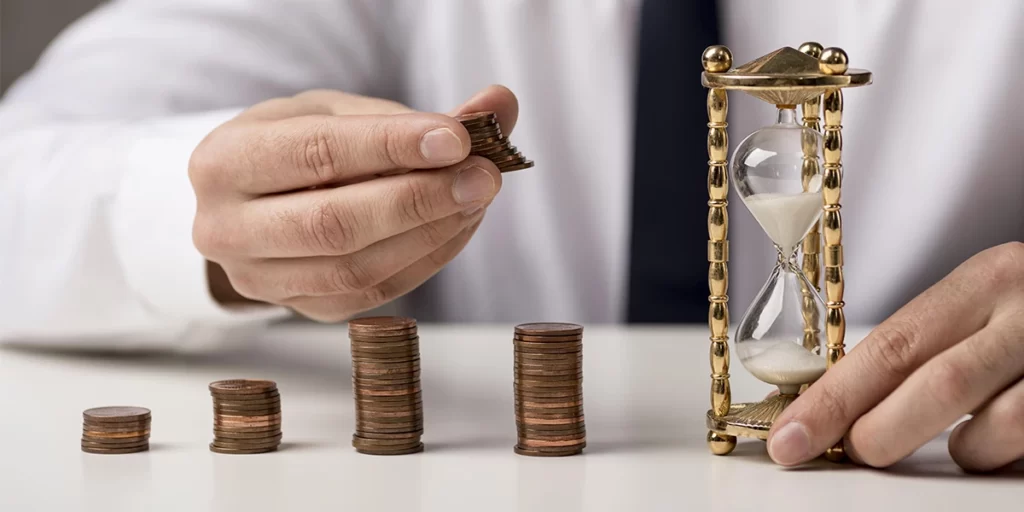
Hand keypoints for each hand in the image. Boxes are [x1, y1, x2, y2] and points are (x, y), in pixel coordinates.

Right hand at [189, 86, 517, 320]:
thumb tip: (500, 105)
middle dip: (420, 199)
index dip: (390, 147)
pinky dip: (426, 259)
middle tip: (483, 176)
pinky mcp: (303, 309)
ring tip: (477, 198)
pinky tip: (457, 225)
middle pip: (334, 223)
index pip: (316, 154)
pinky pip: (373, 292)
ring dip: (431, 233)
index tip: (457, 138)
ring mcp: (261, 281)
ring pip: (356, 269)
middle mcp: (227, 229)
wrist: (257, 201)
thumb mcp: (341, 113)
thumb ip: (414, 115)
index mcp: (224, 162)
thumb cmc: (298, 146)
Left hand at [767, 242, 1023, 471]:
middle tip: (851, 452)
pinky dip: (1002, 456)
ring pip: (993, 429)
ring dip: (958, 449)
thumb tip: (835, 405)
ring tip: (957, 439)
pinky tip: (1004, 437)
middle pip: (936, 384)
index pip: (891, 344)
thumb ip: (921, 347)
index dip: (834, 398)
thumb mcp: (978, 307)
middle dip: (878, 430)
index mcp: (987, 278)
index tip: (791, 437)